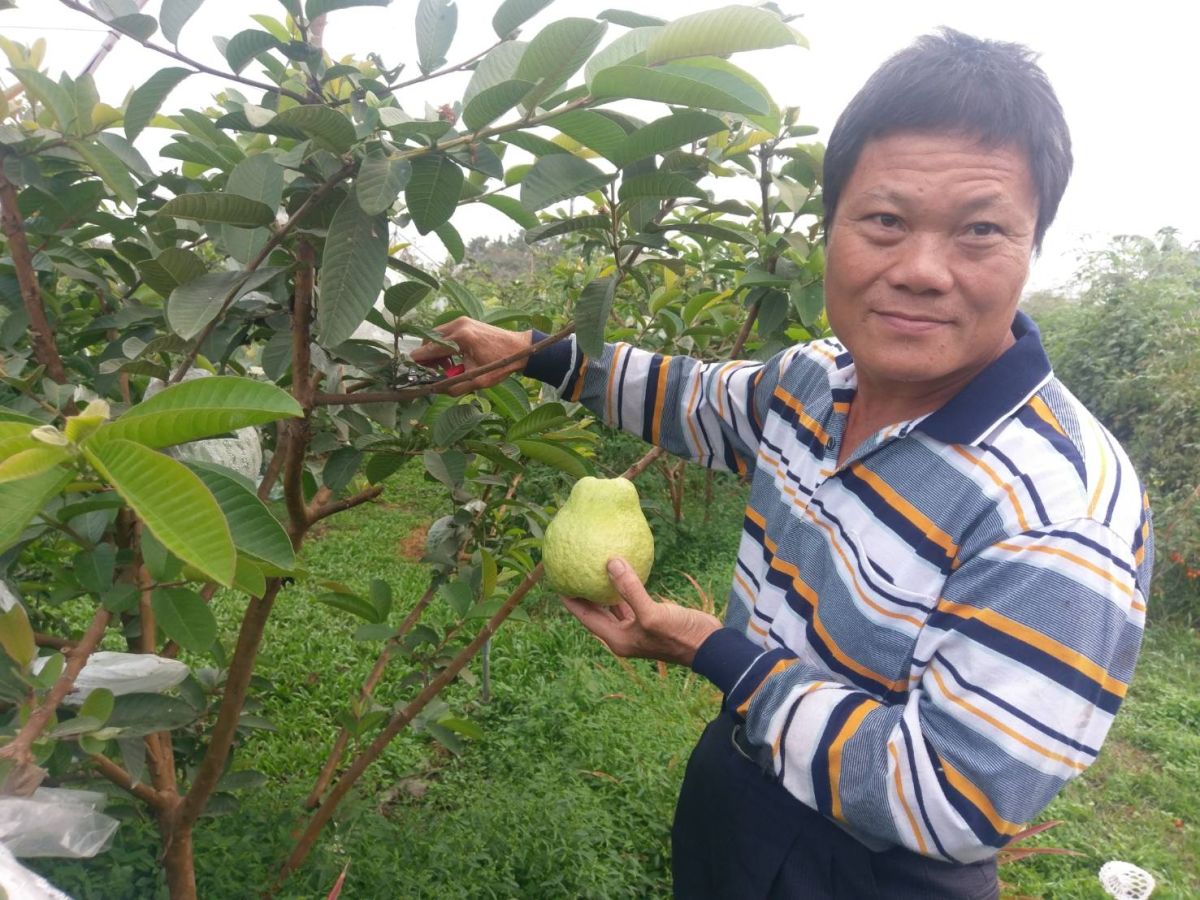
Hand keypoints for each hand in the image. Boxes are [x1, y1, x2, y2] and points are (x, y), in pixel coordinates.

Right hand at [409, 316, 531, 395]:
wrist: (520, 348)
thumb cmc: (501, 364)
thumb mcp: (478, 381)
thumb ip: (454, 387)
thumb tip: (435, 390)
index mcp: (461, 338)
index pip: (428, 350)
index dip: (419, 364)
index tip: (415, 375)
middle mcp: (458, 325)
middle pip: (428, 341)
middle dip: (427, 358)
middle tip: (436, 373)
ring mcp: (461, 320)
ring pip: (434, 336)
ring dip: (435, 352)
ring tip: (448, 366)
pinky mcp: (464, 321)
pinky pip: (444, 333)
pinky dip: (444, 345)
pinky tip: (454, 357)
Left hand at [561, 558, 721, 666]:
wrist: (709, 646)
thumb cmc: (679, 635)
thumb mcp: (652, 613)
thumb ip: (630, 589)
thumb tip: (610, 562)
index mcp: (617, 638)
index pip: (586, 617)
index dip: (571, 600)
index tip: (559, 581)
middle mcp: (624, 635)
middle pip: (596, 612)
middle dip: (584, 594)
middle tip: (573, 571)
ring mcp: (637, 627)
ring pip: (613, 606)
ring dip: (603, 591)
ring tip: (592, 569)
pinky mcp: (651, 618)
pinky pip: (631, 601)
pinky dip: (624, 589)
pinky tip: (622, 572)